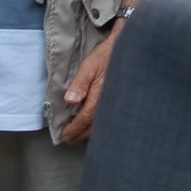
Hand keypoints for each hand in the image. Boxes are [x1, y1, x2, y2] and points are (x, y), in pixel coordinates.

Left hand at [59, 29, 116, 144]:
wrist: (126, 50)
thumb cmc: (105, 57)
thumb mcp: (89, 67)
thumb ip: (80, 84)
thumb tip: (70, 100)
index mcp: (100, 97)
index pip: (84, 119)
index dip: (74, 129)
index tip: (64, 135)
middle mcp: (109, 104)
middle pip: (93, 126)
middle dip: (79, 135)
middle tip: (68, 140)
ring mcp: (115, 104)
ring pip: (101, 125)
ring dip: (88, 132)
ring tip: (78, 136)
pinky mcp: (118, 102)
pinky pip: (108, 118)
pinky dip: (98, 125)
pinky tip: (93, 126)